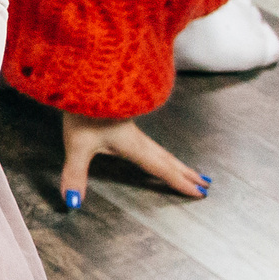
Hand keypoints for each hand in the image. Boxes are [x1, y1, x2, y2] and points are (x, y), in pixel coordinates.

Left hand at [58, 112, 206, 207]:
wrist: (85, 77)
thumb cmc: (82, 112)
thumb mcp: (77, 146)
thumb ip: (75, 175)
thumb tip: (73, 202)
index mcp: (133, 145)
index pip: (162, 168)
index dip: (180, 182)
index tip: (200, 193)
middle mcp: (137, 137)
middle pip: (167, 159)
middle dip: (186, 173)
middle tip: (205, 185)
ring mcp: (132, 127)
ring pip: (161, 149)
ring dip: (177, 162)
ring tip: (191, 171)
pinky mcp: (124, 119)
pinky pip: (151, 141)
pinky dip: (162, 151)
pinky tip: (155, 150)